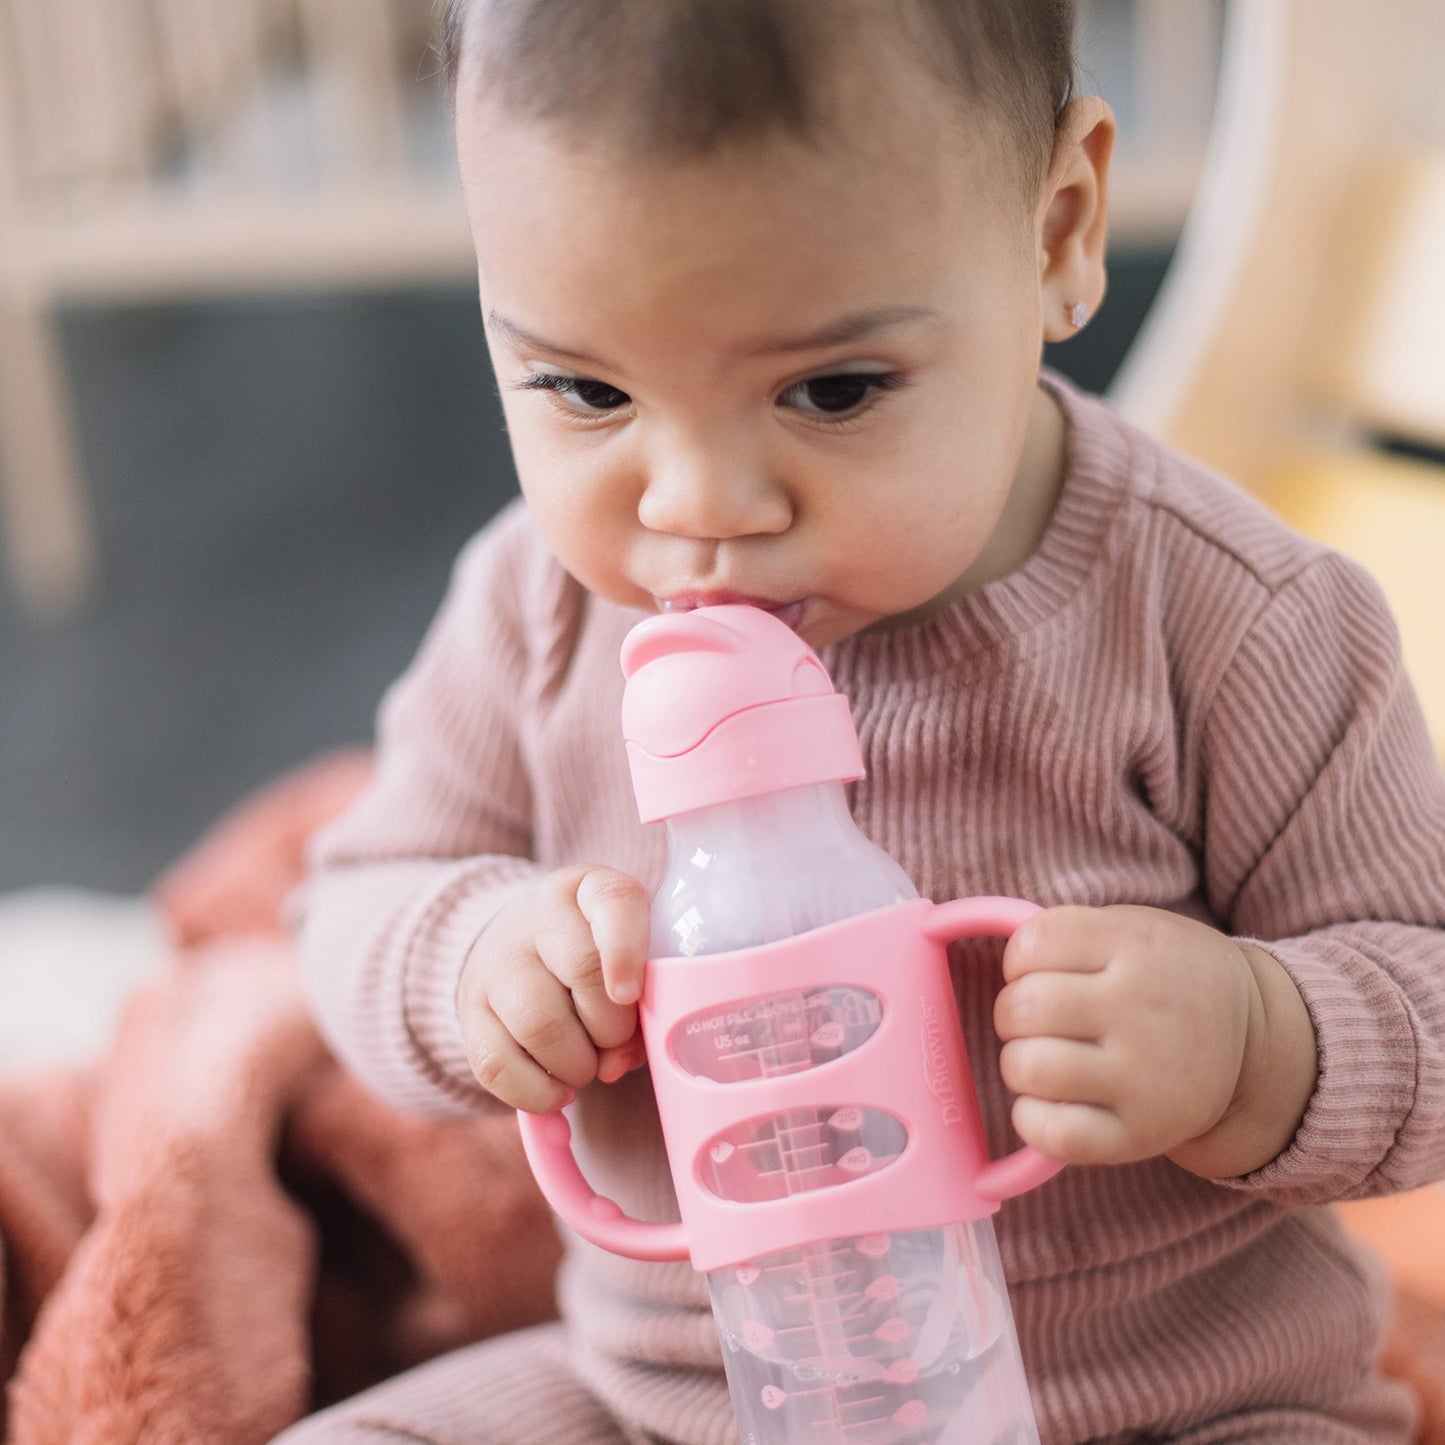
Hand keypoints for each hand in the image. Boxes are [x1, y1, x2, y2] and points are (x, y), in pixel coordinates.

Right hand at [457, 865, 651, 1111]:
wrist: (516, 946)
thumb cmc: (593, 957)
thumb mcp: (628, 955)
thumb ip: (642, 1002)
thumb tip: (616, 1061)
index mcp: (591, 889)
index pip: (614, 903)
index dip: (626, 951)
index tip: (630, 995)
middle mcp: (540, 915)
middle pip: (582, 970)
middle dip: (613, 1026)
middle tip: (616, 1044)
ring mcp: (498, 961)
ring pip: (540, 1024)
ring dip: (576, 1064)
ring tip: (586, 1066)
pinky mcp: (469, 1011)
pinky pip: (497, 1064)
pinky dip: (536, 1092)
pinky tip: (556, 1089)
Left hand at [994, 905, 1316, 1175]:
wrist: (1255, 1044)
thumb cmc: (1166, 978)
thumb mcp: (1135, 929)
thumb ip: (1071, 933)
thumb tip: (986, 948)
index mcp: (1139, 947)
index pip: (1033, 943)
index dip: (1018, 958)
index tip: (1038, 970)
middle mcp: (1143, 1011)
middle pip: (1023, 1006)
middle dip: (1013, 1011)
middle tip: (1038, 1019)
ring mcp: (1144, 1078)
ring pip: (1027, 1067)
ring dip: (1019, 1062)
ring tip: (1047, 1057)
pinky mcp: (1140, 1136)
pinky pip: (1052, 1134)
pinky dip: (1031, 1117)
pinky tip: (1049, 1102)